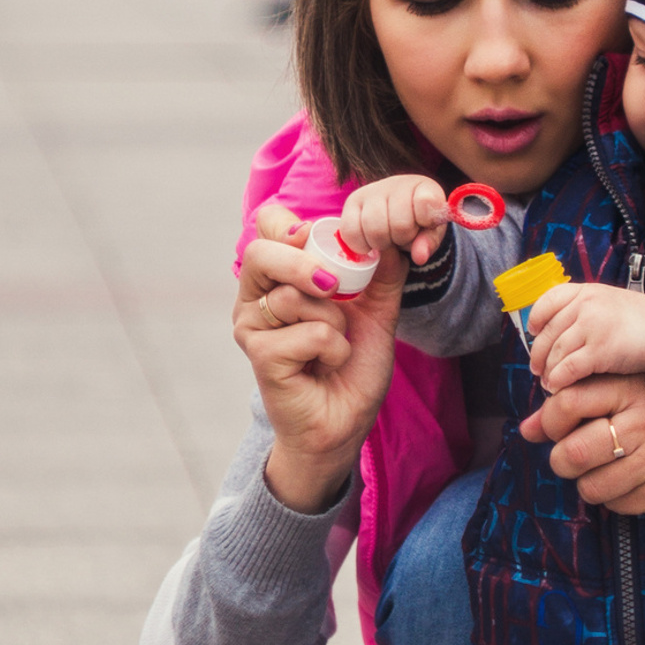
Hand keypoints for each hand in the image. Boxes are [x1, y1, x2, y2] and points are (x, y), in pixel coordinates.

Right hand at [233, 200, 407, 510]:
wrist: (345, 419)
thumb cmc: (351, 364)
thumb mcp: (375, 311)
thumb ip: (382, 272)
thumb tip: (393, 237)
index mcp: (276, 278)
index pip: (266, 229)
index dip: (289, 224)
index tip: (315, 236)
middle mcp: (255, 298)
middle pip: (260, 252)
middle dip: (304, 263)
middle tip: (334, 286)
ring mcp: (252, 328)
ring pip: (292, 296)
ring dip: (334, 319)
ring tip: (337, 341)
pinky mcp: (261, 356)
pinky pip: (308, 333)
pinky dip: (334, 347)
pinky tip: (329, 364)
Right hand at [338, 174, 449, 265]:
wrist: (395, 215)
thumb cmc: (417, 224)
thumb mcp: (430, 234)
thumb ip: (429, 243)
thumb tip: (420, 256)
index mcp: (423, 187)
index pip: (426, 202)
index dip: (426, 220)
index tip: (424, 224)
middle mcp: (397, 184)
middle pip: (400, 225)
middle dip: (403, 238)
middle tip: (403, 235)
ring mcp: (372, 190)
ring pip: (375, 230)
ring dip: (382, 243)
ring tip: (387, 237)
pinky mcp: (352, 202)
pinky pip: (351, 231)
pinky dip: (361, 244)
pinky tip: (370, 241)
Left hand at [526, 375, 644, 522]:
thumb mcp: (632, 398)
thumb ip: (580, 405)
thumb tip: (526, 428)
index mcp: (635, 388)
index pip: (569, 401)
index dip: (548, 420)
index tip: (550, 428)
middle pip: (573, 451)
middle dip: (562, 461)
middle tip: (571, 458)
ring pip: (590, 486)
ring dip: (587, 484)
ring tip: (604, 472)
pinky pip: (615, 505)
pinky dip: (613, 499)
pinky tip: (631, 483)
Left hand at [527, 283, 644, 391]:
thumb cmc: (644, 322)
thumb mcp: (611, 303)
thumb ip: (586, 309)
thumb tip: (558, 329)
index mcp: (587, 290)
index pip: (548, 299)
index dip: (536, 318)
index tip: (533, 334)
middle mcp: (586, 304)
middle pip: (548, 331)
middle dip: (538, 354)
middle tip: (536, 369)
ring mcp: (592, 326)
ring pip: (555, 353)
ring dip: (548, 371)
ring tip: (548, 383)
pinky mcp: (600, 350)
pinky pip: (568, 368)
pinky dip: (559, 381)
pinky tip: (557, 389)